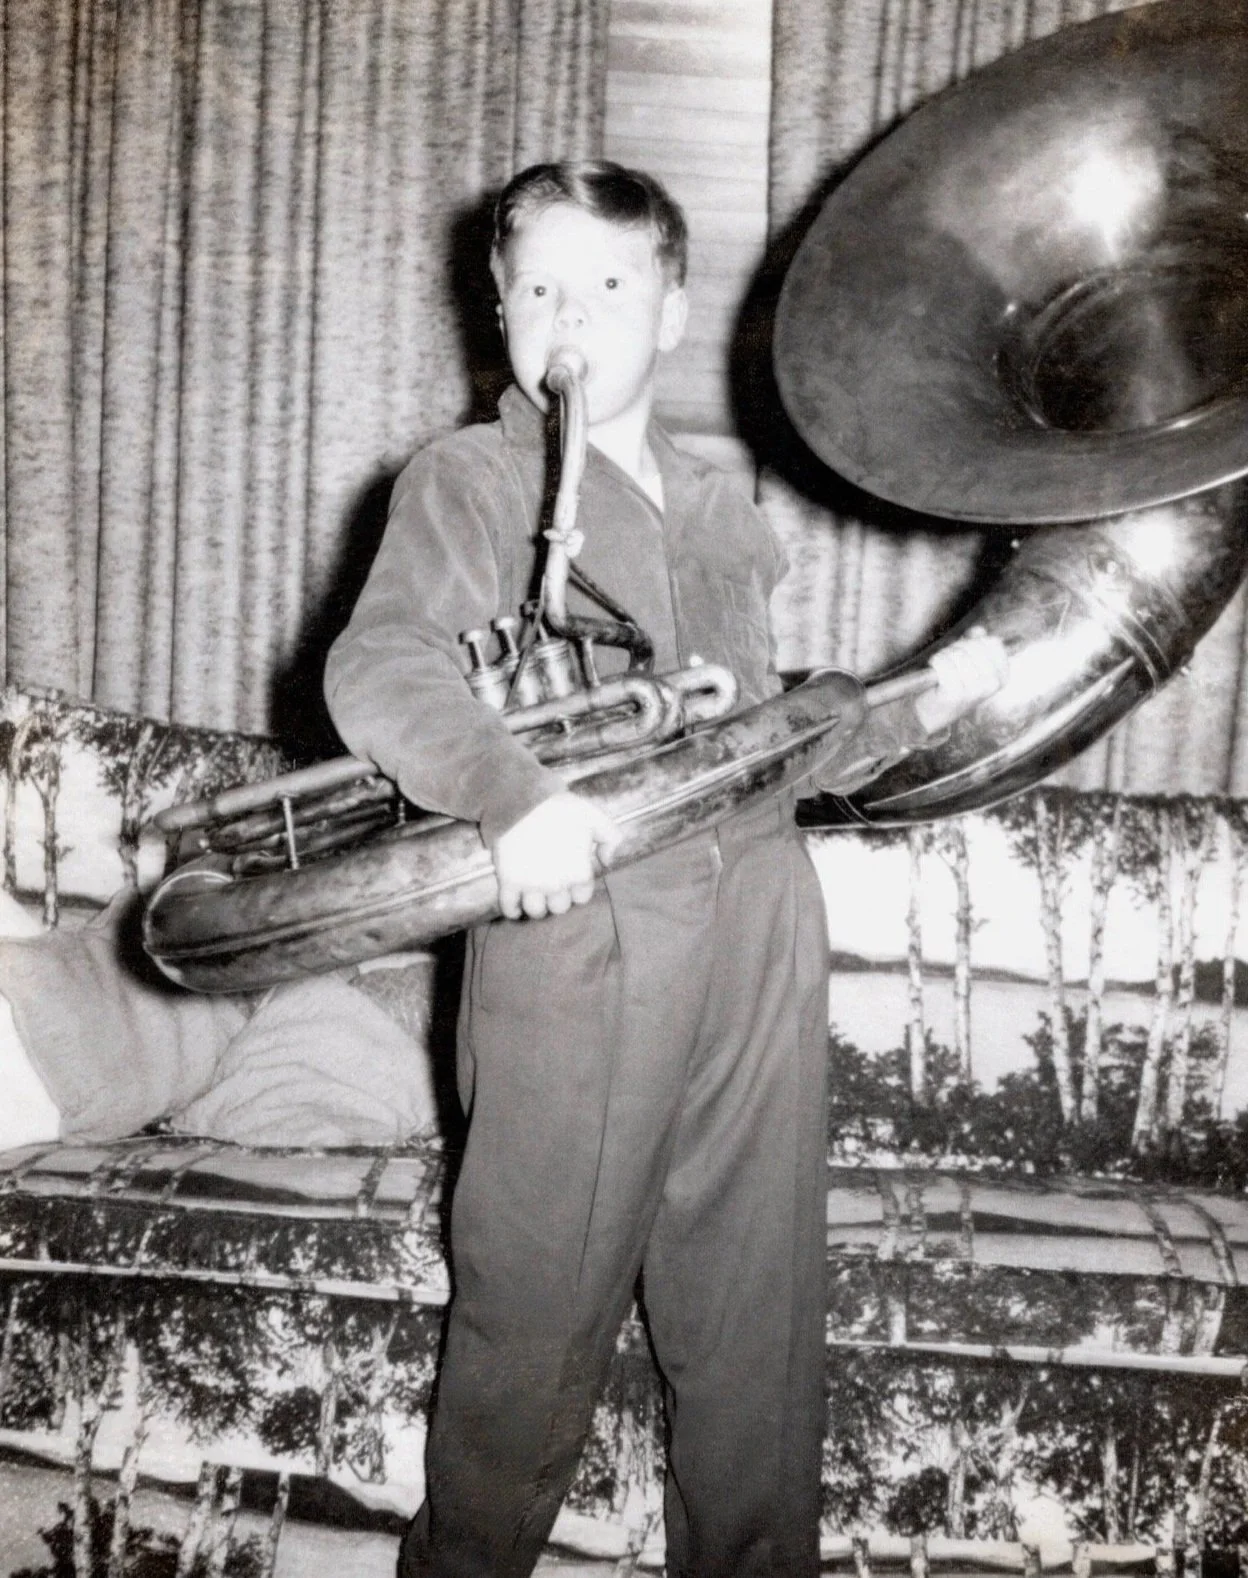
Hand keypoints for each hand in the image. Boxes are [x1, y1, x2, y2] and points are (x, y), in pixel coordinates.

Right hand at [492, 792, 621, 919]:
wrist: (521, 799)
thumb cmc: (559, 807)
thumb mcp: (593, 815)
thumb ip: (610, 837)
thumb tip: (607, 861)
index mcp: (578, 872)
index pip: (582, 896)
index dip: (577, 888)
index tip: (570, 879)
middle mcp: (556, 884)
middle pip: (559, 907)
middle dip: (557, 898)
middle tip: (552, 885)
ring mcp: (531, 885)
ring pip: (536, 911)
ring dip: (536, 905)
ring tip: (534, 895)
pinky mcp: (508, 881)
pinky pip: (509, 907)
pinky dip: (512, 909)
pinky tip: (515, 903)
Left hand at [914, 628, 1008, 733]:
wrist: (933, 713)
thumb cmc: (953, 685)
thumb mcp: (971, 664)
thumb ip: (977, 644)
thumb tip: (979, 631)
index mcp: (1002, 676)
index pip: (993, 643)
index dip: (975, 641)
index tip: (965, 651)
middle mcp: (992, 684)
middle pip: (974, 646)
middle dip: (957, 647)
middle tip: (949, 658)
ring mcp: (975, 690)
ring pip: (958, 654)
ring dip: (945, 655)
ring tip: (941, 667)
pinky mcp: (955, 694)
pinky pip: (944, 663)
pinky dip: (936, 662)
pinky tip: (935, 670)